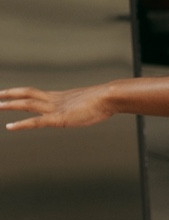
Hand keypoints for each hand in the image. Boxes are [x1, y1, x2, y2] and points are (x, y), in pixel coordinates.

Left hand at [0, 84, 118, 130]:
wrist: (109, 97)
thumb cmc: (104, 101)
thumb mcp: (91, 104)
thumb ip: (85, 105)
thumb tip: (93, 106)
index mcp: (60, 97)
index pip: (34, 93)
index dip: (20, 93)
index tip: (9, 93)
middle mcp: (54, 100)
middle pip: (26, 94)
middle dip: (9, 94)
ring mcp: (55, 108)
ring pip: (26, 104)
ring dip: (9, 105)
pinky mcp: (58, 118)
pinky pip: (35, 121)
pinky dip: (21, 124)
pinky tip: (9, 127)